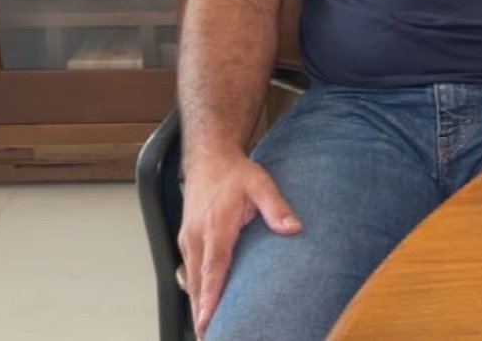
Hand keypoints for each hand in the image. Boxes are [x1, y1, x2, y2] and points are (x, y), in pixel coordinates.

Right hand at [178, 154, 301, 335]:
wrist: (209, 157)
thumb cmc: (235, 173)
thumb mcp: (261, 184)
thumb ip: (277, 208)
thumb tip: (294, 228)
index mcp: (216, 226)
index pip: (213, 268)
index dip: (211, 297)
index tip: (208, 319)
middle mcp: (197, 236)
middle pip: (197, 283)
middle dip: (201, 312)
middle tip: (208, 335)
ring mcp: (188, 239)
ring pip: (190, 280)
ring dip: (197, 305)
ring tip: (206, 329)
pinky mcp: (187, 239)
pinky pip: (188, 271)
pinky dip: (194, 291)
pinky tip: (202, 305)